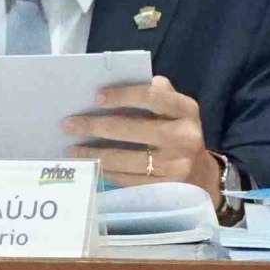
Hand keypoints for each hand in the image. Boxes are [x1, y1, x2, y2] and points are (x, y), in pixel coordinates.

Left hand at [68, 77, 213, 190]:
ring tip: (72, 149)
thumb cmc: (178, 133)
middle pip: (132, 129)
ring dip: (94, 153)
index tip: (96, 97)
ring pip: (125, 158)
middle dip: (95, 126)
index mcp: (186, 111)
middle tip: (68, 125)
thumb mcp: (176, 111)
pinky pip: (128, 178)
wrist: (201, 174)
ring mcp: (176, 164)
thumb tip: (118, 83)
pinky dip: (106, 171)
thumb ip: (156, 94)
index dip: (122, 96)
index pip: (152, 97)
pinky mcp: (165, 186)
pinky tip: (91, 165)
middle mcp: (185, 136)